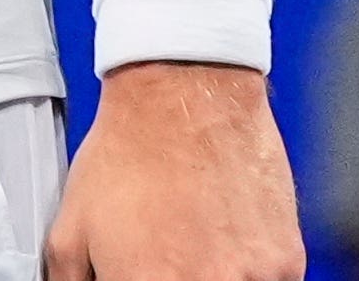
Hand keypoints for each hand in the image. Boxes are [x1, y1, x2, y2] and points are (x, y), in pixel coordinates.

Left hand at [47, 63, 302, 279]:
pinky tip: (224, 239)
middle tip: (166, 261)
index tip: (138, 275)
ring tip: (195, 246)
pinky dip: (247, 274)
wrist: (183, 95)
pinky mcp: (288, 264)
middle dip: (174, 279)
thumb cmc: (128, 152)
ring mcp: (255, 279)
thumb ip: (71, 280)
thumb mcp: (70, 226)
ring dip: (214, 277)